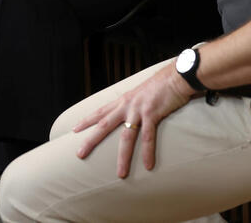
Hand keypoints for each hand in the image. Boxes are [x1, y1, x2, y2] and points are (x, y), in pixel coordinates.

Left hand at [72, 65, 193, 177]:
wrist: (175, 76)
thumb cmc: (160, 85)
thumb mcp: (139, 93)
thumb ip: (132, 103)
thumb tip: (129, 113)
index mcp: (123, 100)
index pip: (100, 111)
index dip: (86, 120)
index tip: (74, 129)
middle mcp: (126, 105)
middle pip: (104, 125)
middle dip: (91, 140)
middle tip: (80, 154)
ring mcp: (138, 110)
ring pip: (126, 137)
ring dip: (123, 157)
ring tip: (121, 174)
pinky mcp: (152, 114)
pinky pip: (148, 136)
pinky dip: (148, 152)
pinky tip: (148, 165)